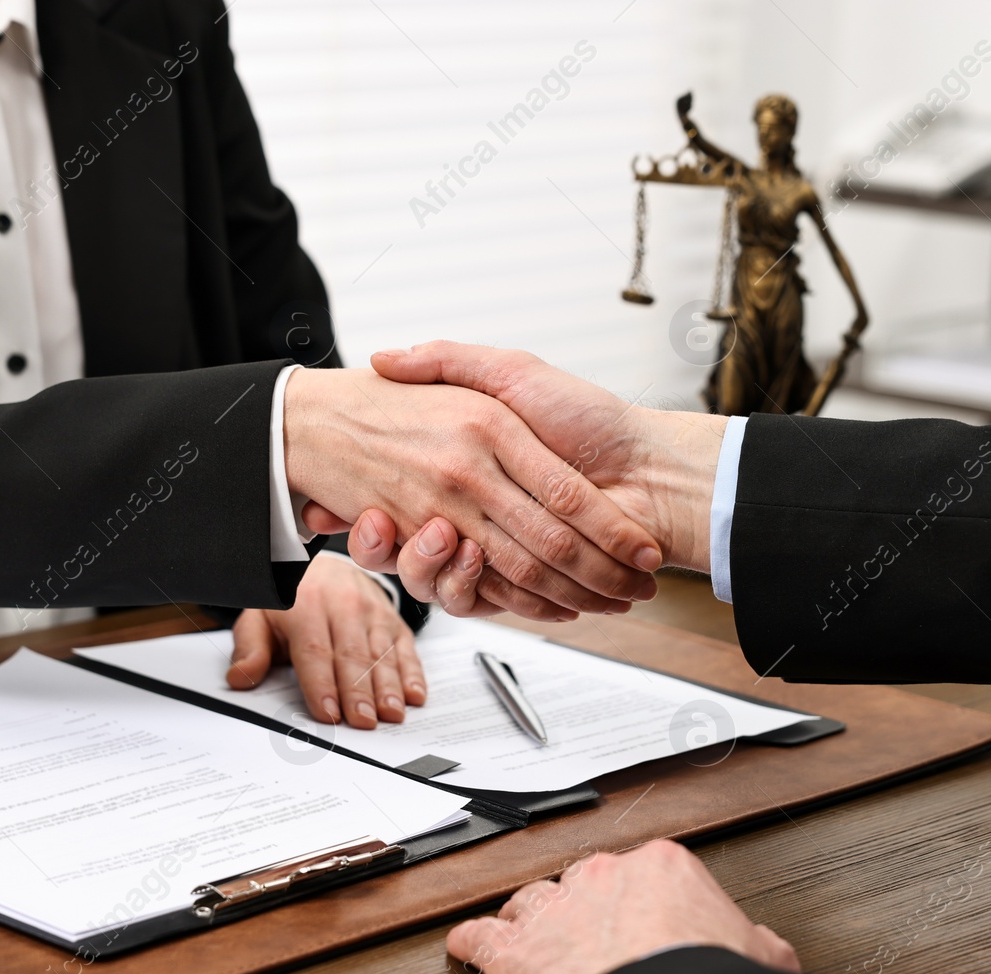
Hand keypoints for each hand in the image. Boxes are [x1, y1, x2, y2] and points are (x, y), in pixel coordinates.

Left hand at [226, 553, 422, 729]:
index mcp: (306, 606)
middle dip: (359, 692)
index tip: (328, 713)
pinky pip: (405, 649)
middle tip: (364, 722)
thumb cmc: (291, 601)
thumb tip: (240, 678)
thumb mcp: (260, 616)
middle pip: (353, 655)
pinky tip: (415, 695)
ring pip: (382, 654)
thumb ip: (250, 647)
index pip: (315, 650)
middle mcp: (343, 606)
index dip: (322, 684)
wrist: (327, 567)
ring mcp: (373, 613)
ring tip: (392, 714)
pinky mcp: (394, 621)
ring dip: (389, 687)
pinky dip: (412, 673)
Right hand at [336, 343, 726, 613]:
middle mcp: (478, 508)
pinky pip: (478, 598)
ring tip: (438, 534)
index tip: (334, 499)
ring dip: (429, 563)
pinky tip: (469, 560)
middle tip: (366, 521)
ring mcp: (496, 548)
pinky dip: (467, 589)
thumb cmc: (591, 416)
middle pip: (410, 536)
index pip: (401, 487)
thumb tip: (383, 358)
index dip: (366, 498)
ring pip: (437, 573)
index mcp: (472, 462)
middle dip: (381, 540)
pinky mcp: (519, 584)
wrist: (656, 469)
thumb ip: (450, 360)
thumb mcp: (511, 371)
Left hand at [446, 840, 799, 973]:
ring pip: (529, 902)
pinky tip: (471, 948)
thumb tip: (763, 946)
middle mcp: (602, 878)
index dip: (637, 901)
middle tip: (590, 938)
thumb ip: (754, 941)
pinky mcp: (513, 953)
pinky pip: (480, 937)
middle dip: (584, 910)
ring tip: (532, 938)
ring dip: (530, 922)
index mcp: (663, 868)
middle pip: (582, 881)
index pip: (643, 871)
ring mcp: (553, 911)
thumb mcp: (759, 956)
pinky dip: (472, 944)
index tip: (639, 918)